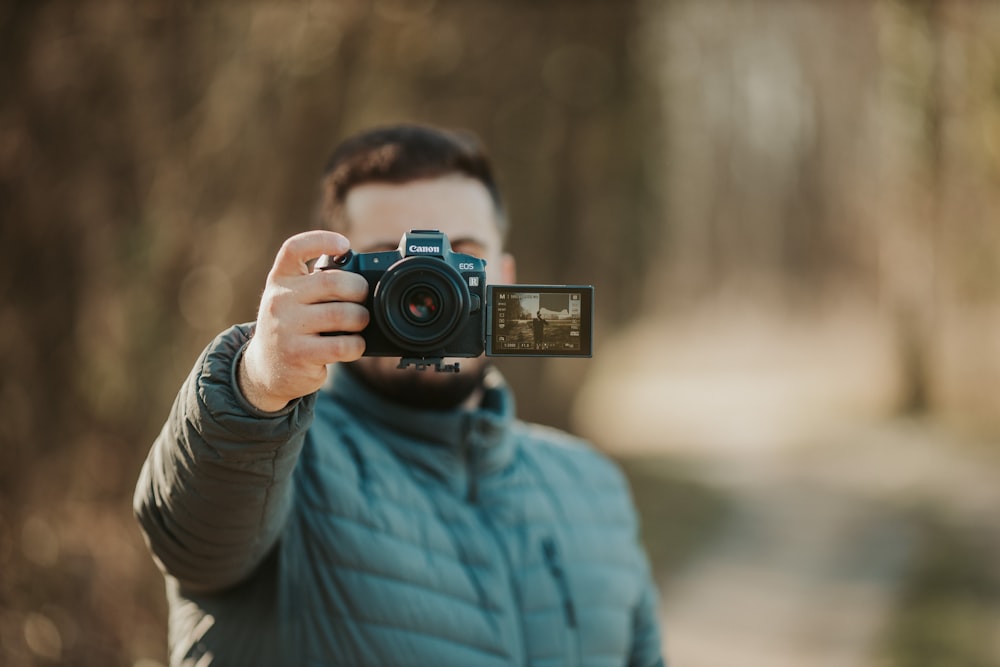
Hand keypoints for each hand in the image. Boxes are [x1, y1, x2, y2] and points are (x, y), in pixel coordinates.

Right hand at [239, 231, 369, 411]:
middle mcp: (280, 300)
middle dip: (359, 290)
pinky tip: (353, 345)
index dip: (321, 240)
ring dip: (361, 319)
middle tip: (362, 299)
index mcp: (280, 279)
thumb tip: (365, 278)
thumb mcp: (293, 299)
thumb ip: (317, 285)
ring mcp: (286, 328)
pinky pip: (342, 345)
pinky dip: (357, 345)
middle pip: (332, 282)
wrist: (265, 368)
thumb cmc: (291, 327)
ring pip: (342, 314)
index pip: (294, 248)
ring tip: (359, 324)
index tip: (344, 245)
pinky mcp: (298, 354)